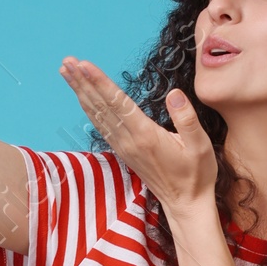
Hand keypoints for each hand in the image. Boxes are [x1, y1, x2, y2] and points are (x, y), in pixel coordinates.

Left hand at [58, 60, 216, 222]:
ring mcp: (124, 147)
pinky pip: (101, 126)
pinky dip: (89, 108)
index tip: (83, 65)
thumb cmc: (196, 174)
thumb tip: (174, 93)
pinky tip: (82, 97)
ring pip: (97, 114)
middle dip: (82, 82)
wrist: (185, 204)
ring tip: (66, 72)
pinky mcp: (123, 151)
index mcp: (146, 135)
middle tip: (66, 62)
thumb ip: (186, 118)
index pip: (118, 103)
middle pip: (101, 106)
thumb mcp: (200, 145)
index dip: (100, 82)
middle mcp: (130, 140)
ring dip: (81, 92)